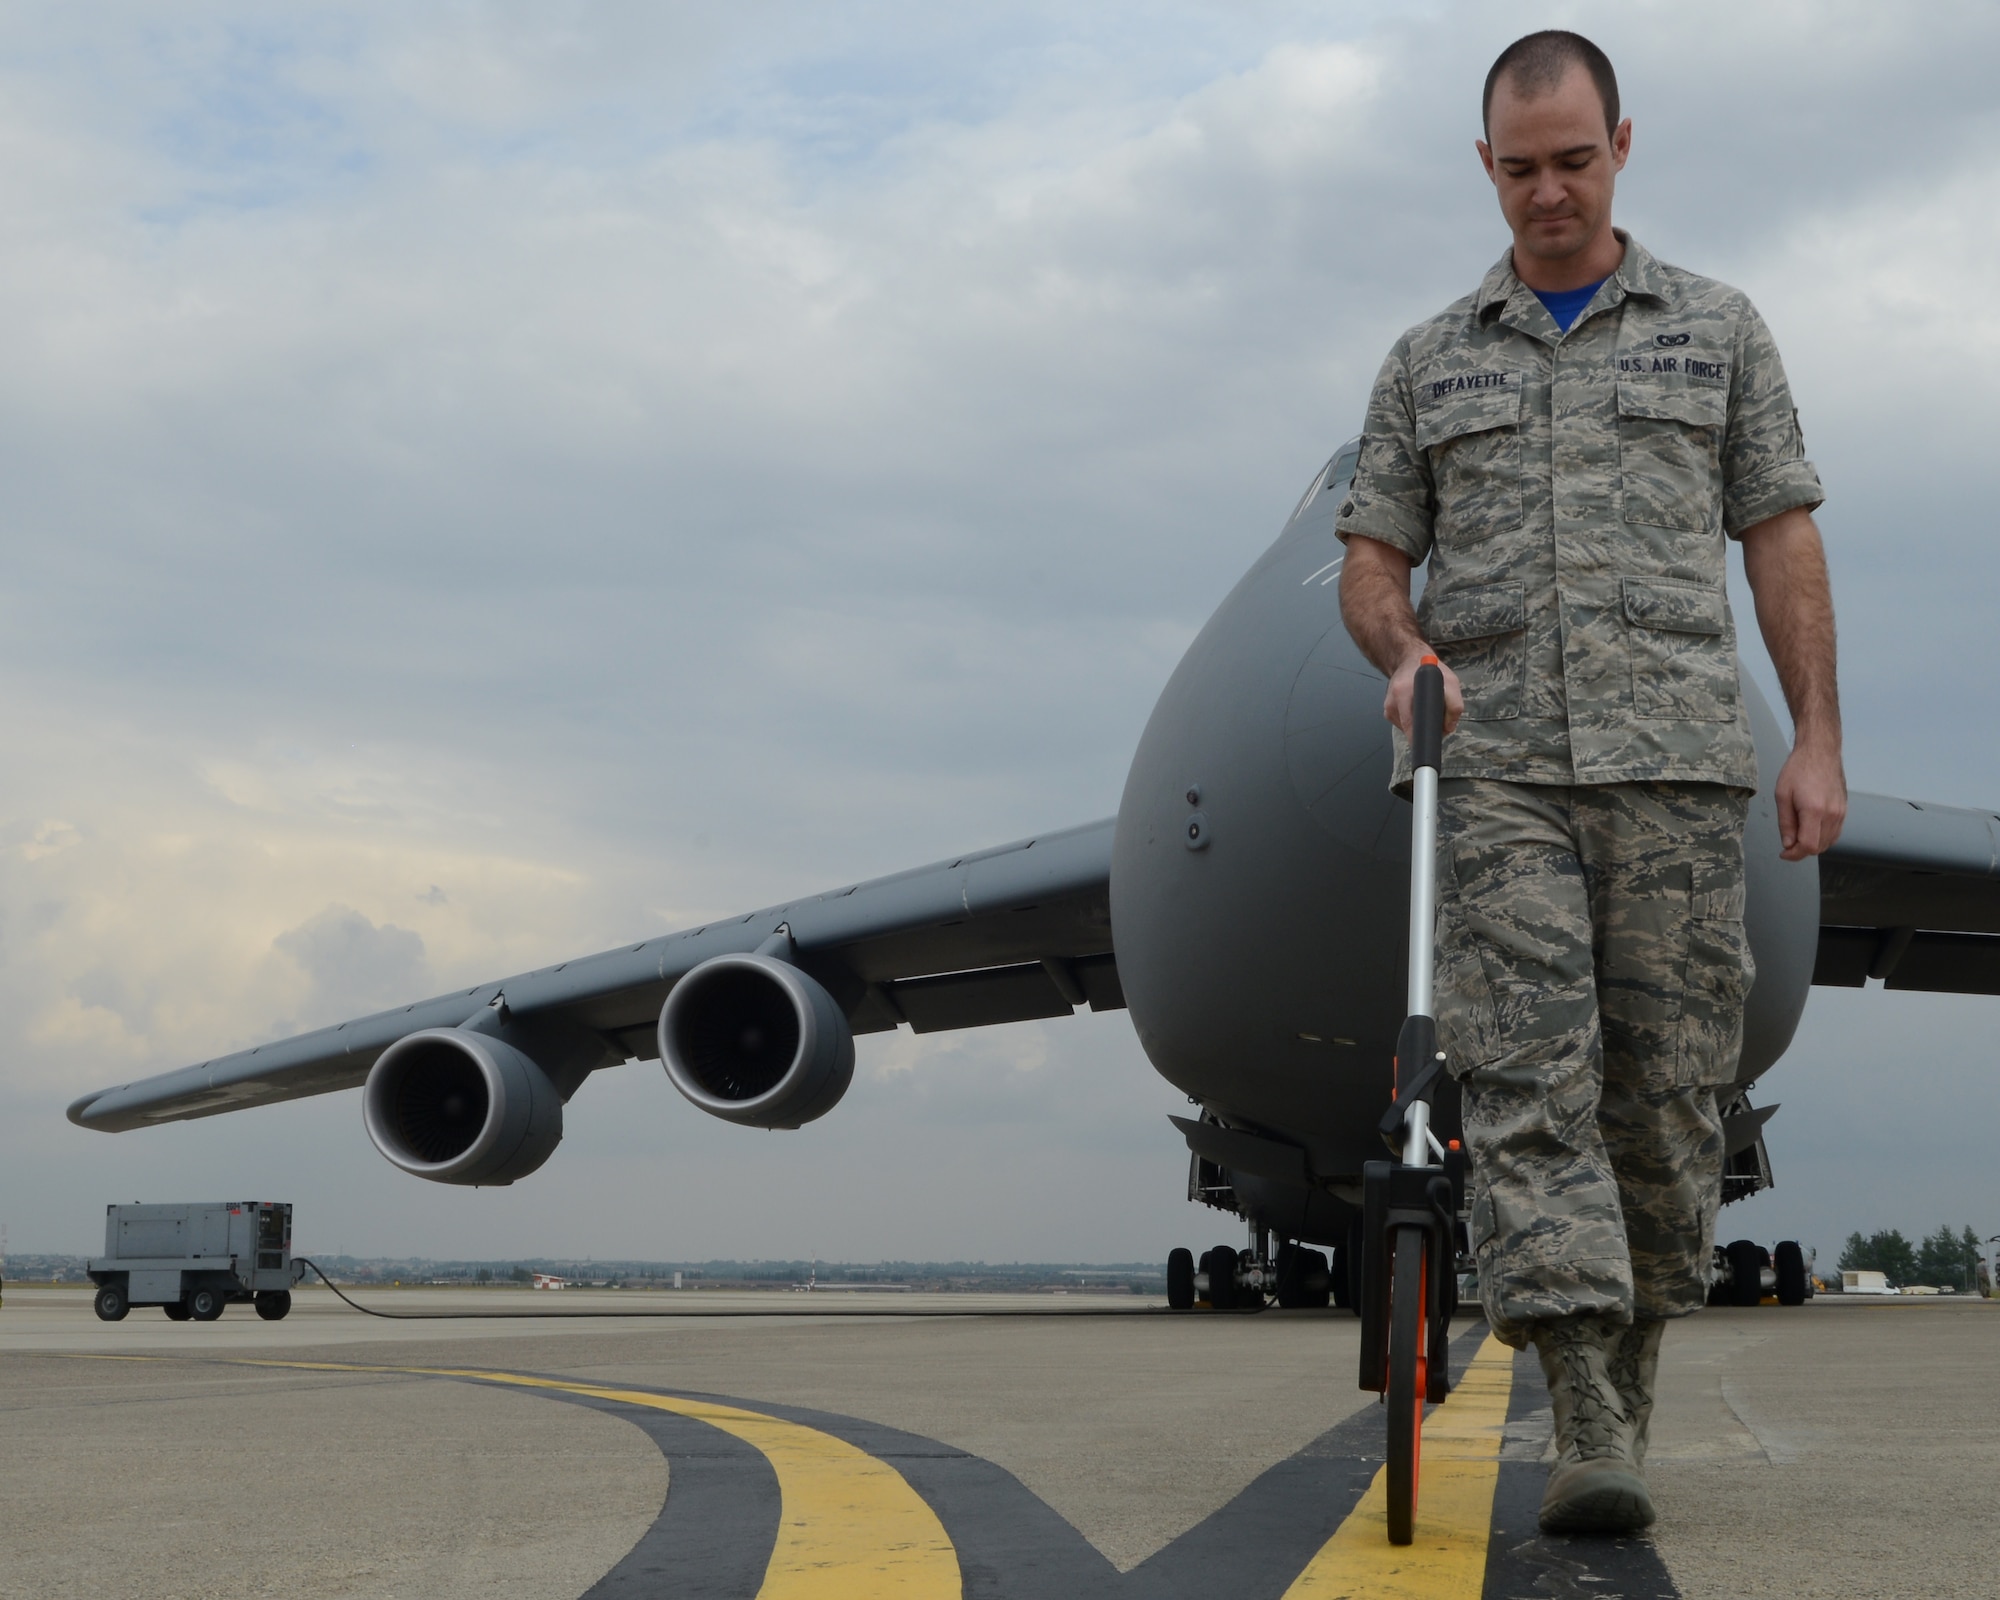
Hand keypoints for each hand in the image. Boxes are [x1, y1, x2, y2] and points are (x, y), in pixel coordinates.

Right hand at [1382, 648, 1464, 736]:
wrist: (1409, 660)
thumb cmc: (1431, 670)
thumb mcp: (1450, 681)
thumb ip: (1454, 704)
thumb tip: (1448, 728)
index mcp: (1402, 692)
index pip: (1410, 724)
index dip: (1422, 736)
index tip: (1432, 740)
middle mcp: (1392, 702)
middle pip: (1410, 730)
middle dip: (1425, 732)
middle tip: (1439, 725)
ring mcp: (1388, 708)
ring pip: (1407, 729)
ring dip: (1420, 726)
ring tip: (1428, 711)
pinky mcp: (1388, 712)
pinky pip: (1403, 725)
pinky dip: (1413, 722)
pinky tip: (1418, 710)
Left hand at [1774, 740, 1845, 860]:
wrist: (1820, 752)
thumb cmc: (1798, 769)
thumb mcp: (1782, 796)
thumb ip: (1786, 823)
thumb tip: (1788, 843)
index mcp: (1815, 811)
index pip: (1808, 846)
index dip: (1794, 854)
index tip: (1784, 853)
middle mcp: (1833, 814)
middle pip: (1819, 847)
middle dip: (1801, 850)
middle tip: (1787, 842)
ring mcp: (1842, 813)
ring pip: (1829, 842)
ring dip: (1813, 844)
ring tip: (1797, 833)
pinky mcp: (1845, 810)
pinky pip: (1835, 832)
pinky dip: (1823, 837)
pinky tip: (1810, 828)